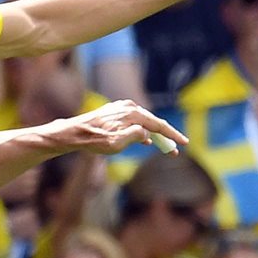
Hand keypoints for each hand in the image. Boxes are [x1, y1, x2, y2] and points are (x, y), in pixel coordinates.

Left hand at [53, 99, 187, 154]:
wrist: (72, 133)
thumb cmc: (94, 140)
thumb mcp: (118, 142)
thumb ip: (136, 136)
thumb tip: (147, 134)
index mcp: (132, 113)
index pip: (159, 125)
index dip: (173, 135)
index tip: (184, 143)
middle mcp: (128, 107)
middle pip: (153, 123)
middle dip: (165, 137)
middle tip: (175, 150)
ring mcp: (120, 109)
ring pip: (143, 123)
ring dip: (153, 136)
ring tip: (164, 148)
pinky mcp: (114, 113)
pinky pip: (134, 122)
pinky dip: (142, 132)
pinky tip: (147, 141)